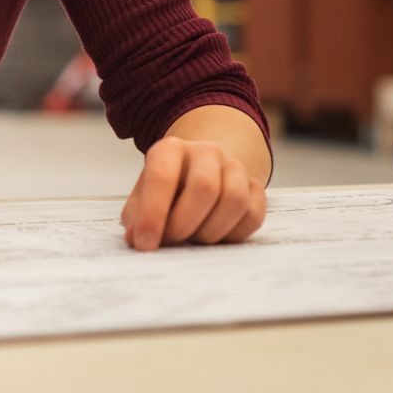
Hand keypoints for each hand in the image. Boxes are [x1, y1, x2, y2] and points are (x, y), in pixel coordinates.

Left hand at [119, 136, 265, 251]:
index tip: (146, 243)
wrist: (202, 171)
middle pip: (204, 187)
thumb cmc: (167, 189)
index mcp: (171, 149)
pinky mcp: (255, 187)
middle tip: (172, 241)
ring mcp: (235, 167)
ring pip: (234, 201)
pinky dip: (233, 235)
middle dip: (184, 223)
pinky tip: (216, 236)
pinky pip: (253, 216)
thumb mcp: (143, 197)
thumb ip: (136, 217)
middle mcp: (206, 152)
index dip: (153, 213)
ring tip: (194, 238)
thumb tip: (137, 239)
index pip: (162, 176)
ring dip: (211, 231)